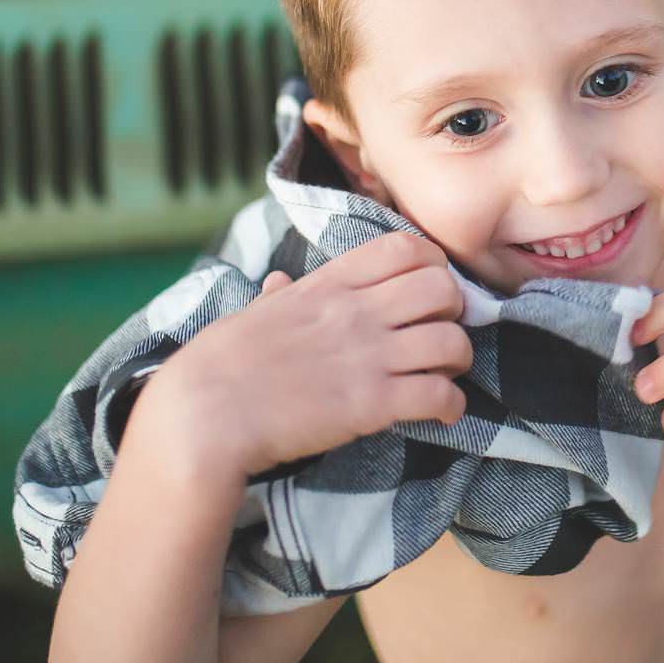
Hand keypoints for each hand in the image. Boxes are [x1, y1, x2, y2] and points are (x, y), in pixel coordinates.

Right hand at [146, 232, 472, 481]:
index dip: (432, 264)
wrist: (204, 415)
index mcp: (329, 283)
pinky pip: (440, 395)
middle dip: (455, 310)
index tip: (429, 287)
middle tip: (441, 331)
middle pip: (443, 289)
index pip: (406, 247)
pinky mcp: (372, 404)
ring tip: (445, 375)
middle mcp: (357, 312)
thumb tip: (279, 281)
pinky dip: (452, 405)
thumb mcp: (254, 314)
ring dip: (459, 360)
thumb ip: (279, 296)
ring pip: (452, 342)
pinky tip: (442, 412)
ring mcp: (368, 356)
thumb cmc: (220, 363)